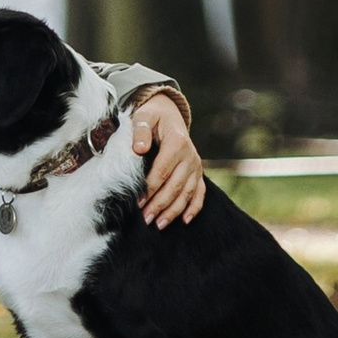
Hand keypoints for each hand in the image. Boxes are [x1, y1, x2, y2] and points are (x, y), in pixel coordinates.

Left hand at [134, 92, 205, 227]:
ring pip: (187, 193)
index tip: (138, 202)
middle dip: (160, 205)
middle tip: (146, 219)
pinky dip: (194, 207)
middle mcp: (190, 156)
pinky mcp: (197, 172)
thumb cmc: (152, 116)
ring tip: (159, 224)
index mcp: (177, 142)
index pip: (163, 171)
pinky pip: (199, 192)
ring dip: (174, 211)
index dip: (150, 188)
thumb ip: (140, 130)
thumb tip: (139, 149)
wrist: (168, 113)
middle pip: (175, 186)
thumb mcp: (143, 116)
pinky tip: (185, 220)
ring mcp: (196, 165)